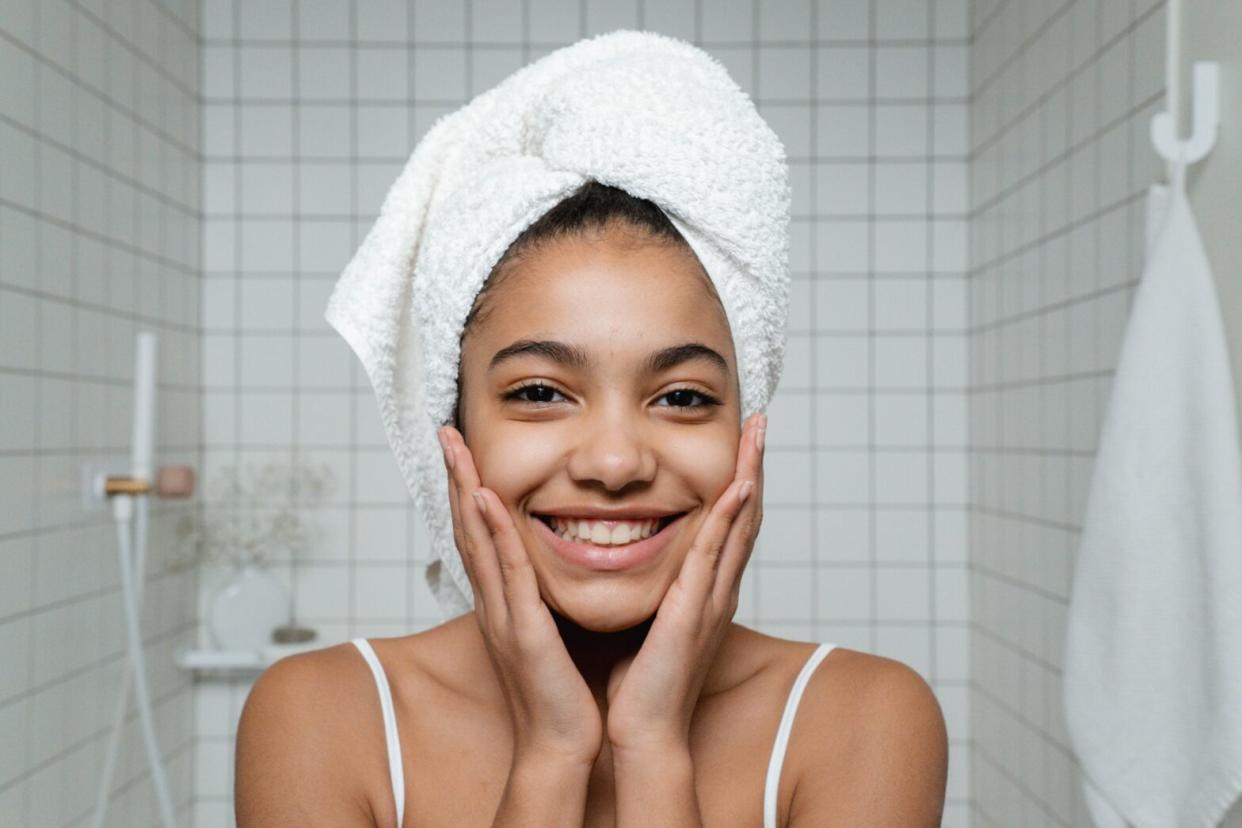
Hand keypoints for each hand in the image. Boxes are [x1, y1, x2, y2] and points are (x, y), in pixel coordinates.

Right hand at [438, 426, 602, 766]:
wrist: (560, 744)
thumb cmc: (560, 691)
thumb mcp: (547, 631)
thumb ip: (542, 597)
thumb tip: (551, 566)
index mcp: (502, 601)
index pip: (478, 535)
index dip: (467, 490)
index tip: (463, 450)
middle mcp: (493, 601)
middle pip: (466, 528)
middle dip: (456, 478)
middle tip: (445, 432)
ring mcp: (503, 613)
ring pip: (477, 540)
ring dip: (466, 490)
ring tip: (456, 447)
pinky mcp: (522, 629)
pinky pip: (507, 571)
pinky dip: (494, 532)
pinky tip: (487, 497)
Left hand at [603, 412, 766, 753]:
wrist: (645, 731)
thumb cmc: (641, 683)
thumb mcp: (649, 620)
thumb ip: (652, 590)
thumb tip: (629, 558)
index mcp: (704, 590)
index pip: (727, 524)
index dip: (738, 481)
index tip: (740, 440)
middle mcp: (717, 589)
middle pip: (745, 516)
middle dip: (754, 466)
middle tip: (761, 422)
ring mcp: (711, 598)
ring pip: (738, 526)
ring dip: (750, 476)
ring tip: (757, 435)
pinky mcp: (694, 610)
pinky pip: (714, 555)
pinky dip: (728, 518)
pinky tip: (738, 484)